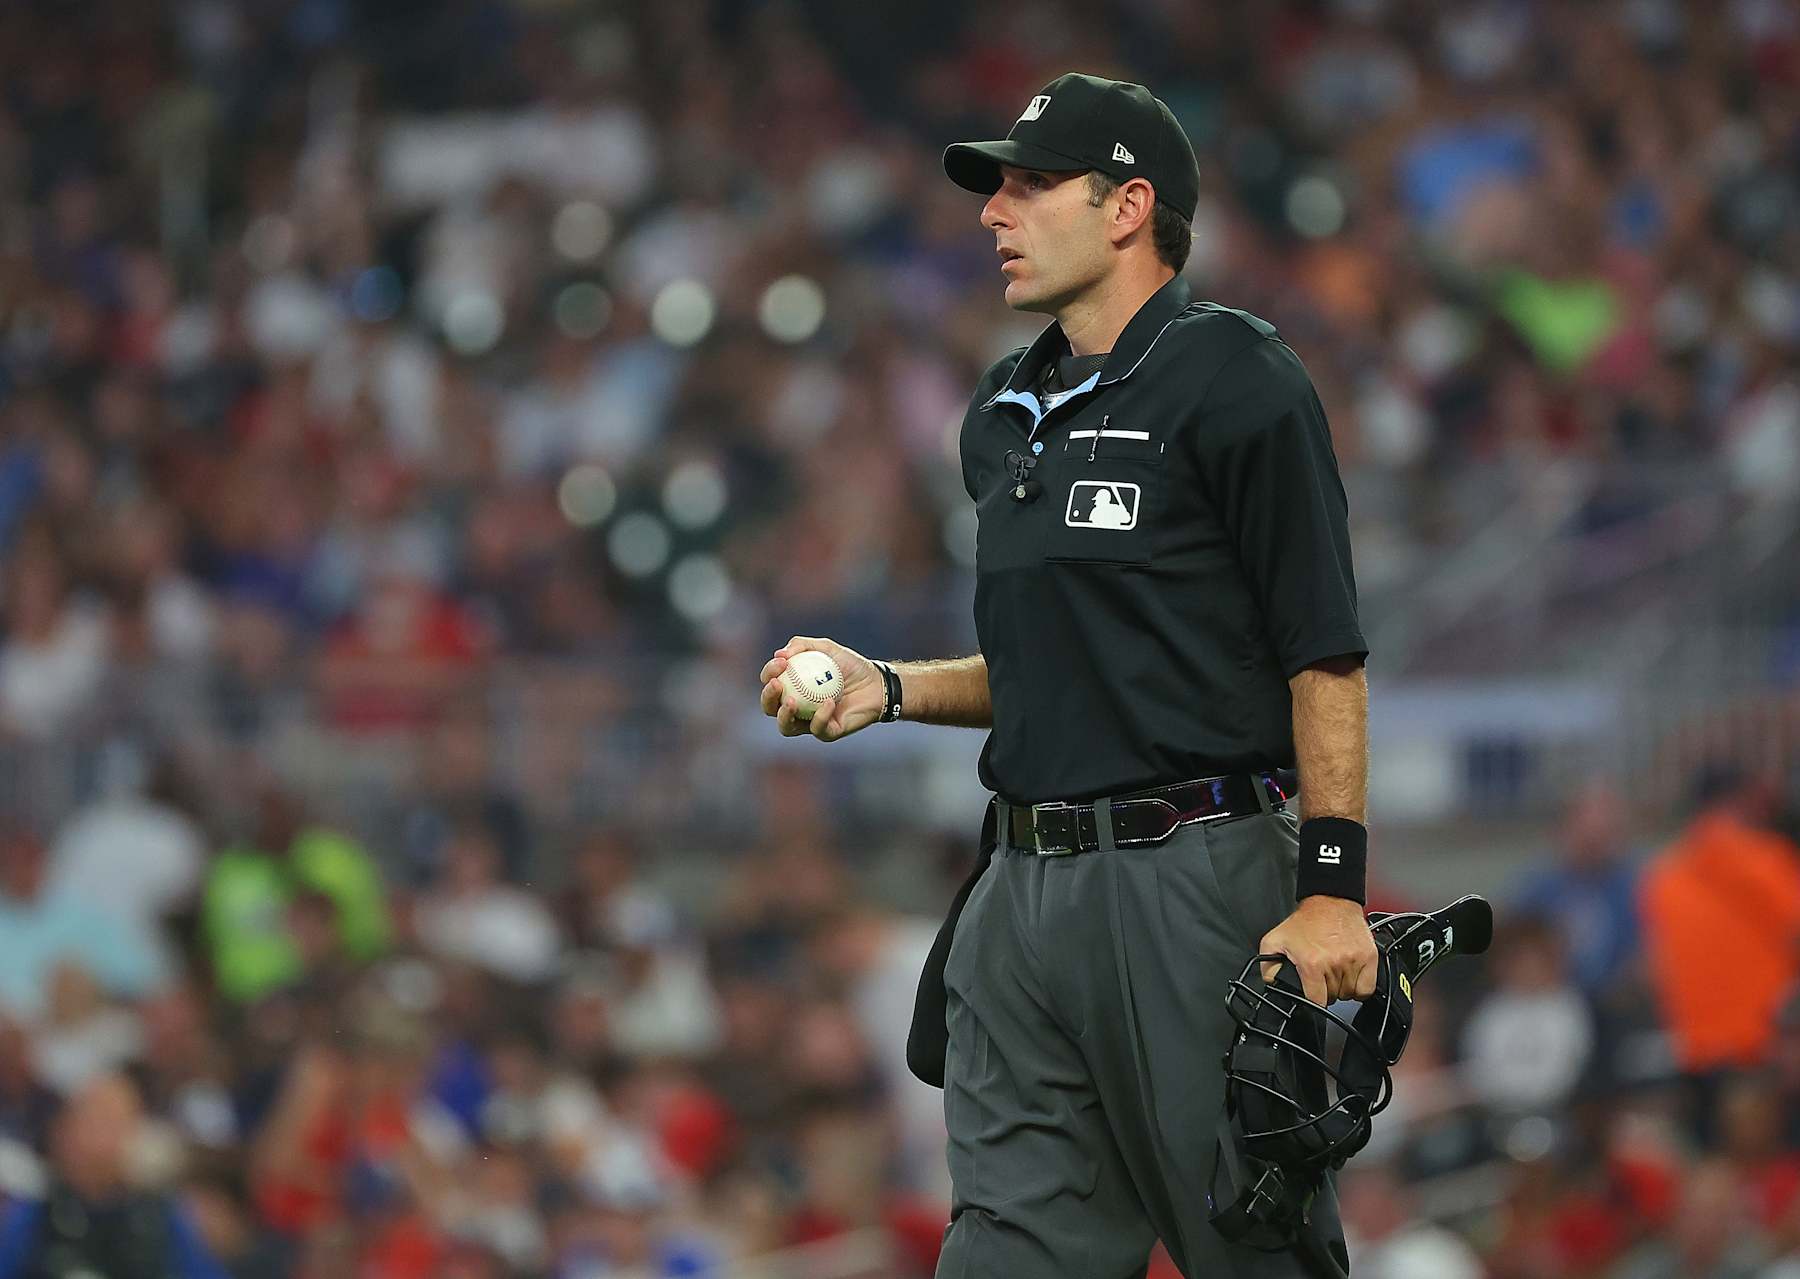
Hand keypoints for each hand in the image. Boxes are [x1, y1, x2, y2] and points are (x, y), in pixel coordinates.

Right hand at [758, 635, 884, 742]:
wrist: (877, 683)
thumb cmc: (851, 666)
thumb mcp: (826, 648)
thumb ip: (802, 645)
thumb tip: (779, 654)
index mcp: (792, 688)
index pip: (771, 683)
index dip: (769, 673)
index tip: (781, 663)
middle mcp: (797, 708)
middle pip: (770, 708)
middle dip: (768, 698)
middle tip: (777, 685)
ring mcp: (810, 722)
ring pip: (787, 727)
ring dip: (784, 715)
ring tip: (791, 702)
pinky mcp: (828, 733)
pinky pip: (818, 728)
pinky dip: (821, 716)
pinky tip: (828, 702)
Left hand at [1258, 896, 1377, 1005]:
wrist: (1330, 901)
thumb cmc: (1305, 921)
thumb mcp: (1275, 941)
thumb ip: (1269, 966)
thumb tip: (1273, 984)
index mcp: (1312, 963)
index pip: (1317, 1001)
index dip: (1313, 1000)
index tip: (1312, 994)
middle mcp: (1334, 963)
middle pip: (1333, 998)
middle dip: (1326, 991)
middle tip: (1321, 976)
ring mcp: (1354, 961)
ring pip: (1350, 994)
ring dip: (1342, 988)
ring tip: (1334, 973)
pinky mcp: (1369, 957)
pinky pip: (1367, 988)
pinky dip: (1360, 987)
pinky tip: (1350, 977)